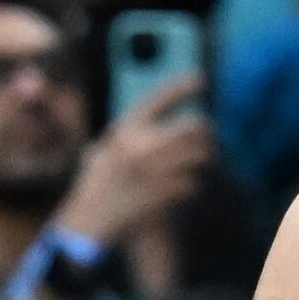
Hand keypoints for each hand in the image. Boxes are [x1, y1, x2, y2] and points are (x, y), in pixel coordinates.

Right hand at [51, 94, 214, 253]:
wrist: (91, 220)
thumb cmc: (97, 182)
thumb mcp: (105, 148)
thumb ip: (131, 133)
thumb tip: (160, 119)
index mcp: (125, 130)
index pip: (159, 99)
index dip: (181, 87)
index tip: (200, 79)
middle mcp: (141, 146)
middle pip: (193, 127)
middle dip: (205, 132)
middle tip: (207, 137)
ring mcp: (155, 170)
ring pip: (200, 155)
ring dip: (203, 158)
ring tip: (198, 161)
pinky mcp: (165, 193)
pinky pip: (194, 182)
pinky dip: (191, 184)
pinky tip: (182, 187)